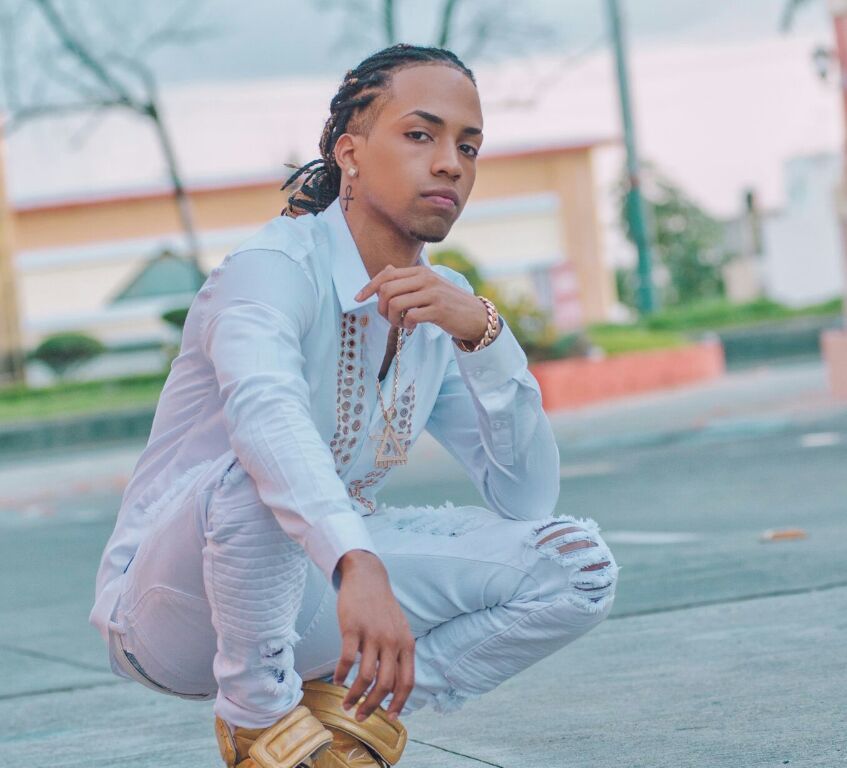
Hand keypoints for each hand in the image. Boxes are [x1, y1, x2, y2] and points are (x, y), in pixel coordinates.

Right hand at [332, 550, 415, 721]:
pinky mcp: (353, 628)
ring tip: (346, 704)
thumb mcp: (399, 629)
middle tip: (361, 717)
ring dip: (355, 695)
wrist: (367, 577)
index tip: (390, 718)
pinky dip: (341, 675)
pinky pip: (347, 659)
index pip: (407, 682)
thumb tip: (395, 687)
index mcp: (406, 644)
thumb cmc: (382, 607)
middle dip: (373, 706)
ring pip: (366, 677)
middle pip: (386, 685)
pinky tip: (337, 681)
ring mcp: (373, 634)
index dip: (399, 704)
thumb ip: (399, 654)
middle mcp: (392, 641)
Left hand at [354, 263, 487, 343]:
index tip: (358, 299)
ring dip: (392, 319)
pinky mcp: (438, 310)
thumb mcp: (429, 286)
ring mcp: (432, 293)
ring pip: (395, 304)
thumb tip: (385, 271)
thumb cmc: (448, 303)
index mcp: (420, 271)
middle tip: (389, 318)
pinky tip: (412, 328)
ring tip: (401, 324)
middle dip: (380, 307)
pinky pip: (410, 316)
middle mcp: (425, 279)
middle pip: (387, 290)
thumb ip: (408, 279)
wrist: (476, 316)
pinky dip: (406, 325)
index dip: (368, 287)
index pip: (386, 275)